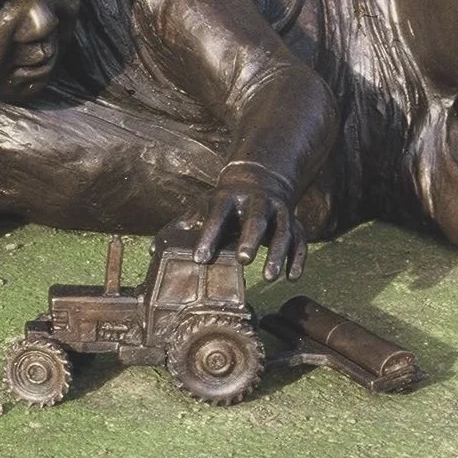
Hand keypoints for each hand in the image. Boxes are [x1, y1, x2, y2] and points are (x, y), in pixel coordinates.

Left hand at [193, 161, 305, 281]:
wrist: (260, 180)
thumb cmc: (226, 203)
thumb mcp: (207, 205)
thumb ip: (187, 225)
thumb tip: (156, 250)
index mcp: (229, 198)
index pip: (217, 216)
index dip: (209, 236)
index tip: (200, 259)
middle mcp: (257, 202)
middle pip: (256, 219)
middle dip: (250, 238)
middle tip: (243, 260)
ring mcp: (279, 211)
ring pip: (282, 230)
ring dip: (277, 253)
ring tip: (268, 277)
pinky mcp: (294, 222)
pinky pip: (300, 240)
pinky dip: (298, 258)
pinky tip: (292, 277)